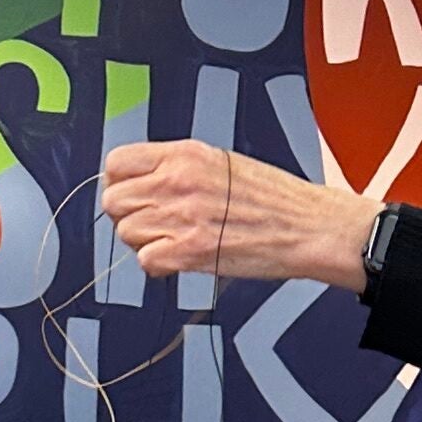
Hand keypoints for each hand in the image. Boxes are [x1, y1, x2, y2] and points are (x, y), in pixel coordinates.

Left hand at [101, 138, 374, 295]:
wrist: (307, 226)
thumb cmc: (274, 197)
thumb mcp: (222, 162)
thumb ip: (179, 168)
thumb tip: (146, 181)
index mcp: (184, 155)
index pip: (117, 163)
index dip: (119, 182)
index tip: (132, 193)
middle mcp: (177, 182)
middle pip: (114, 201)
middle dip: (128, 215)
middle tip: (153, 223)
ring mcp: (181, 217)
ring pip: (126, 233)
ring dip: (144, 242)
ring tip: (173, 241)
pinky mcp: (190, 252)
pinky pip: (146, 261)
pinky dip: (158, 266)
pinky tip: (180, 260)